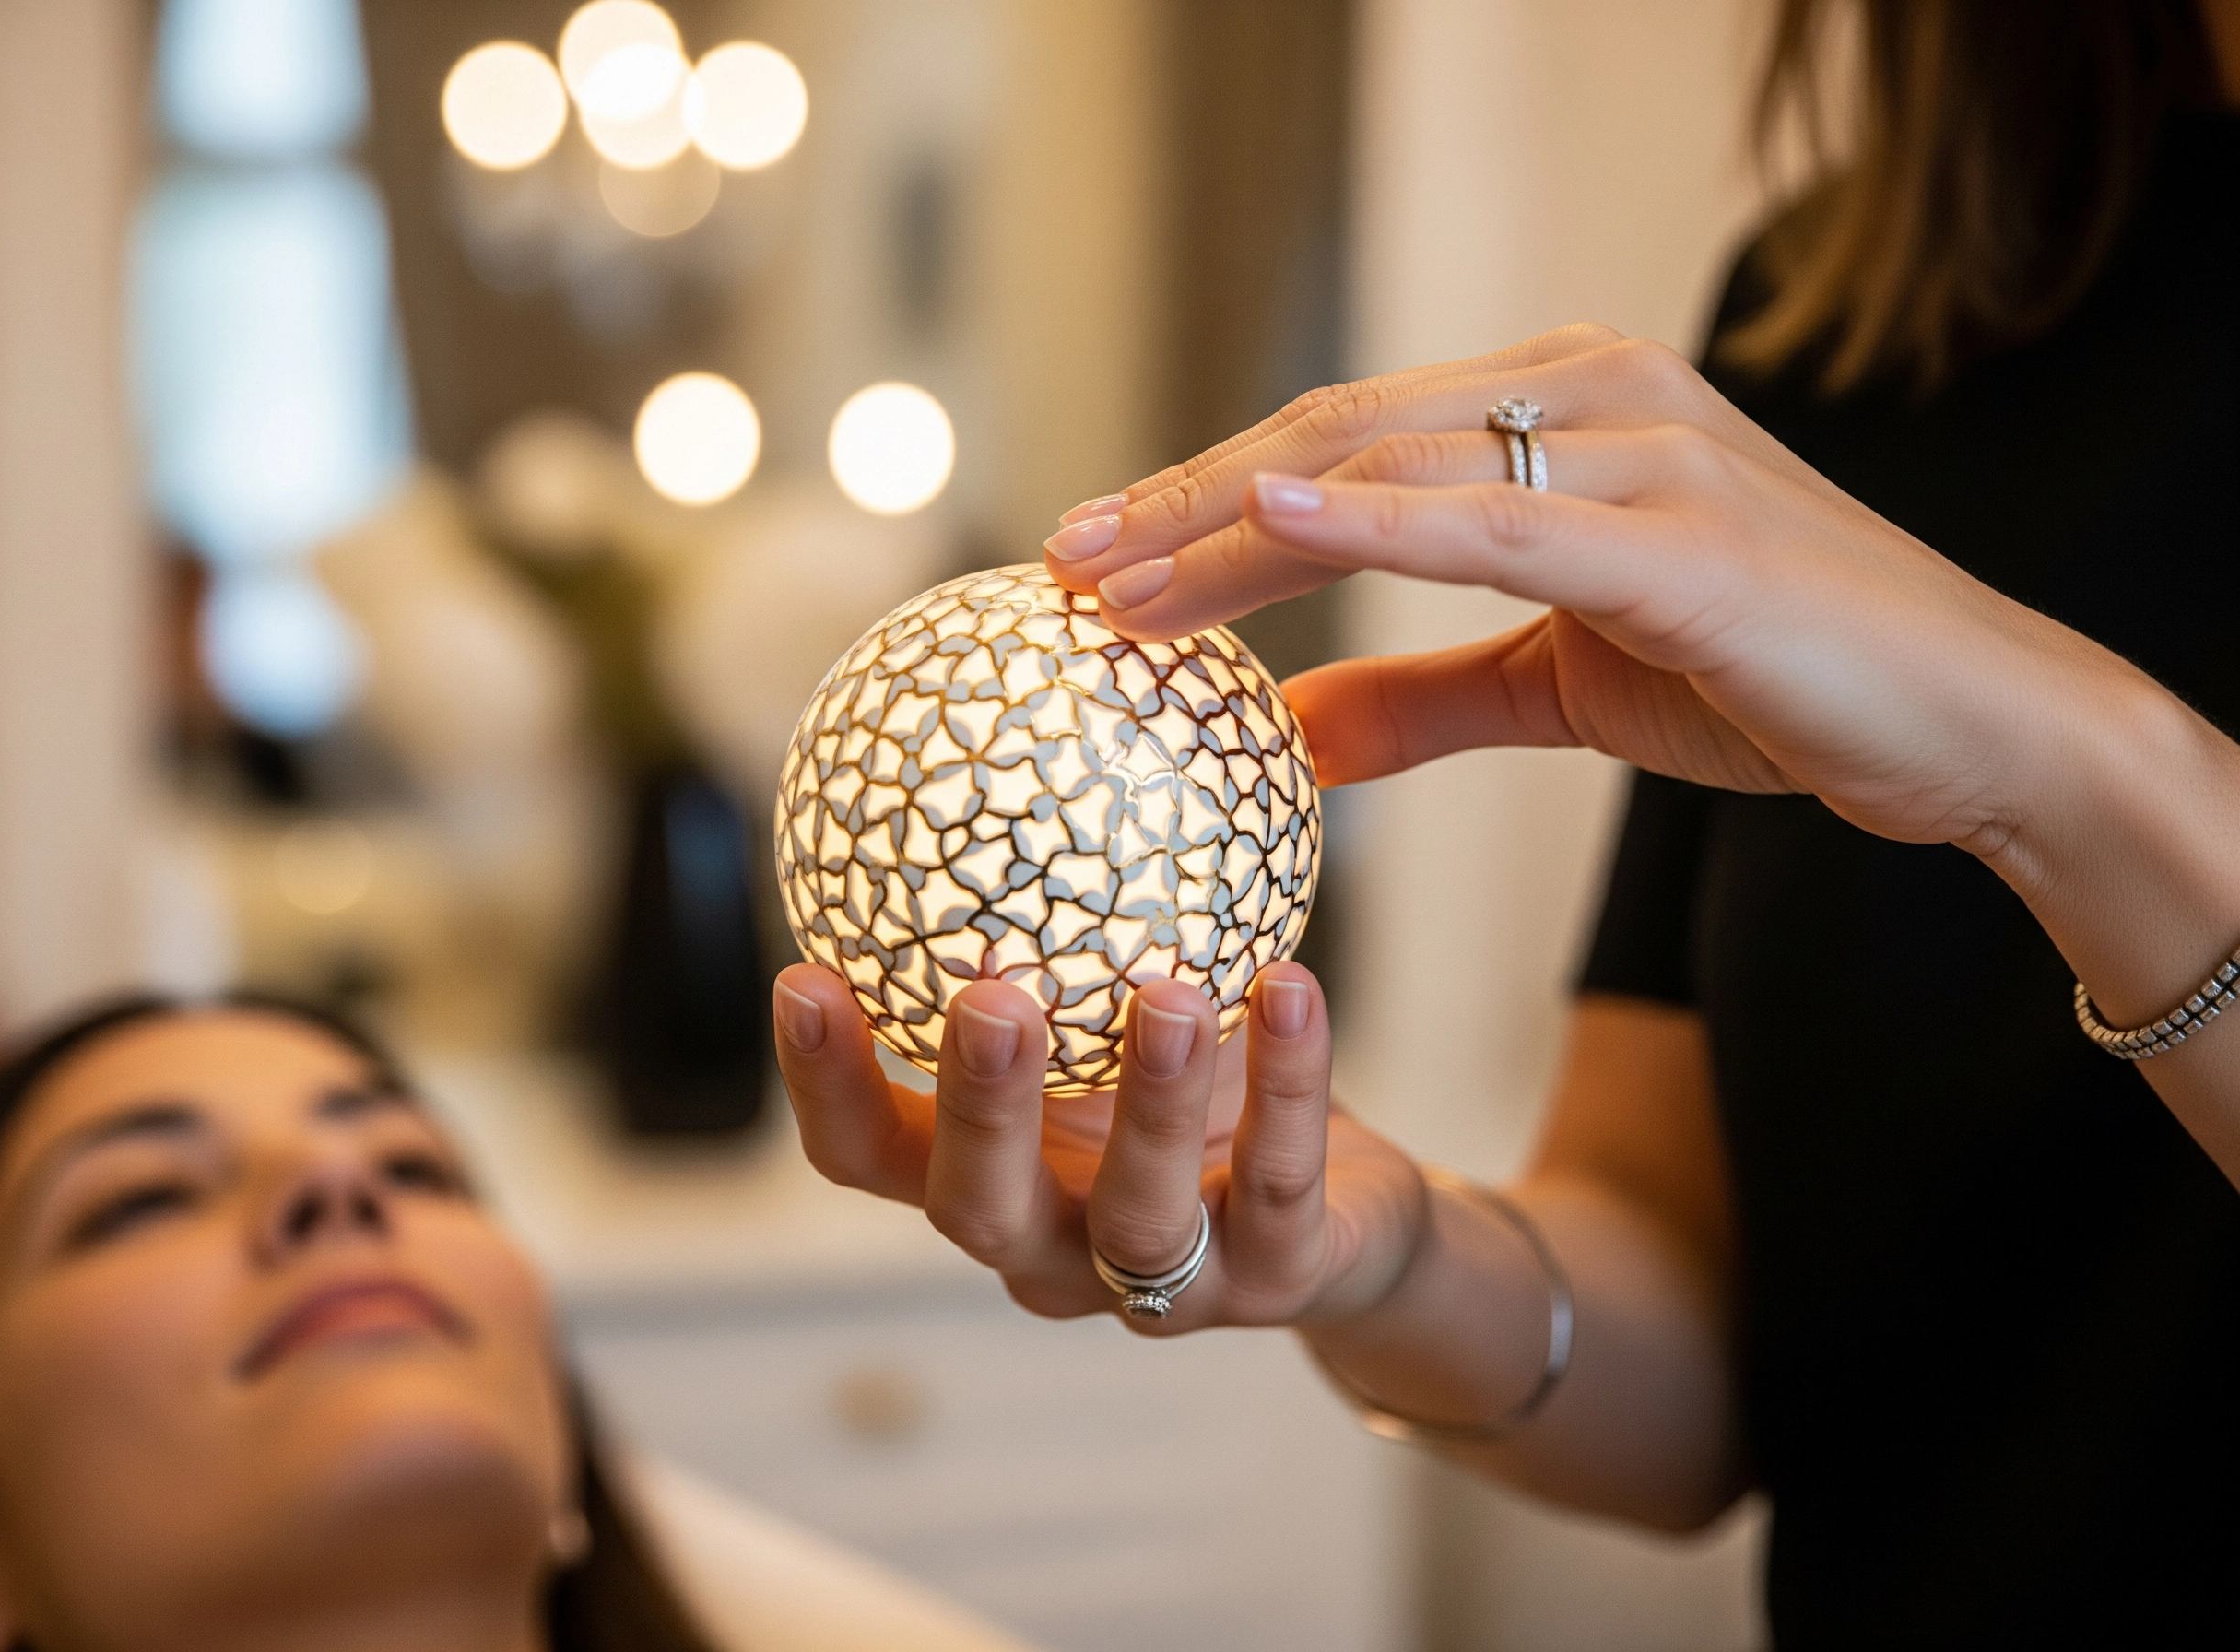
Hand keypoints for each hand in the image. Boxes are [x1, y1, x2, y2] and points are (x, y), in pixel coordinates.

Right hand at [771, 961, 1426, 1331]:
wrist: (1354, 1214)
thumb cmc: (1206, 1085)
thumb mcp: (1121, 999)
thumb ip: (1062, 910)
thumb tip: (1041, 702)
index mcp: (988, 1174)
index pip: (866, 1155)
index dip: (826, 1084)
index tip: (804, 973)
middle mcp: (1055, 1246)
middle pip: (977, 1210)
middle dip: (977, 1109)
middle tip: (989, 1000)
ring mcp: (1169, 1286)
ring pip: (1139, 1219)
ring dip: (1149, 1105)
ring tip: (1168, 993)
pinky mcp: (1282, 1284)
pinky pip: (1280, 1184)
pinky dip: (1286, 1084)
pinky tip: (1290, 988)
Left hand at [1043, 323, 2155, 860]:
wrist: (1966, 724)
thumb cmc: (1770, 679)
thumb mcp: (1559, 688)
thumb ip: (1424, 696)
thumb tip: (1291, 735)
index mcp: (1554, 410)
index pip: (1338, 444)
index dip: (1205, 501)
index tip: (1088, 560)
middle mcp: (1587, 393)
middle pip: (1333, 436)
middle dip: (1184, 503)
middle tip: (1058, 565)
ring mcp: (1639, 449)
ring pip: (1388, 468)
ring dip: (1234, 526)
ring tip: (1111, 581)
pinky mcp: (1684, 536)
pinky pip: (1498, 522)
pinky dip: (1372, 522)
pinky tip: (1263, 526)